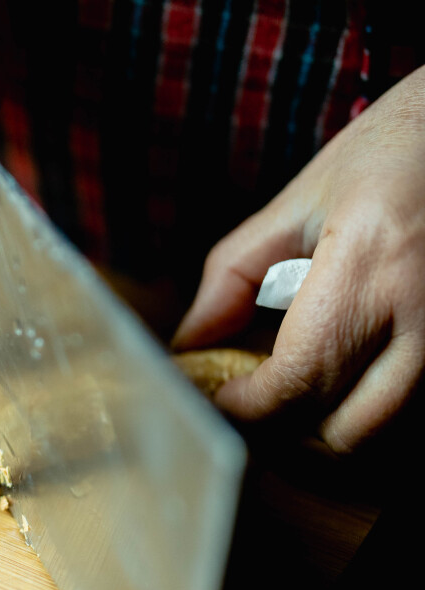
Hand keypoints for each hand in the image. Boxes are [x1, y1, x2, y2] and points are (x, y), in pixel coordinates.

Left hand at [172, 68, 424, 451]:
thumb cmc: (396, 151)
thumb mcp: (302, 200)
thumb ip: (235, 275)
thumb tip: (189, 343)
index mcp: (370, 265)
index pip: (298, 379)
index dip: (247, 406)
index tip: (219, 397)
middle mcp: (424, 313)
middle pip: (345, 432)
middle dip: (288, 433)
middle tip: (255, 403)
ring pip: (385, 438)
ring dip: (333, 434)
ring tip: (301, 395)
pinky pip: (413, 415)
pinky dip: (373, 419)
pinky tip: (348, 386)